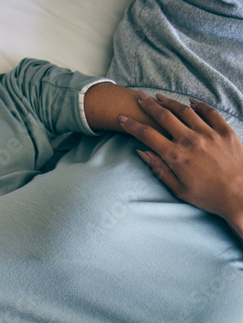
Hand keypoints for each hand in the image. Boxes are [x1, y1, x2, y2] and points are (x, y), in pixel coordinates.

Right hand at [119, 93, 242, 235]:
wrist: (240, 195)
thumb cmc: (208, 196)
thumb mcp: (177, 188)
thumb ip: (159, 169)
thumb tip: (142, 152)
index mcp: (176, 157)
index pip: (147, 135)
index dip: (131, 125)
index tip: (121, 118)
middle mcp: (191, 141)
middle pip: (164, 117)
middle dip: (149, 105)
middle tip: (140, 97)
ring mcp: (209, 134)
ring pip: (185, 111)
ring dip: (170, 102)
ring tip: (159, 97)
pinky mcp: (226, 131)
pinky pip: (210, 112)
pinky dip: (198, 105)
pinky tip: (190, 102)